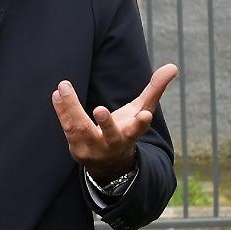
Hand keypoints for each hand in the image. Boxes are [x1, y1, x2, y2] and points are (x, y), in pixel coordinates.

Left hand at [51, 63, 178, 182]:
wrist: (109, 164)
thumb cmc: (127, 130)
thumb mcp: (141, 112)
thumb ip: (154, 90)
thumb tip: (173, 66)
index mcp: (131, 134)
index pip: (138, 130)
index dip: (141, 124)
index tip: (145, 116)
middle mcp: (113, 143)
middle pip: (110, 134)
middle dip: (107, 123)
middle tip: (100, 109)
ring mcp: (94, 147)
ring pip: (82, 129)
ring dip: (72, 108)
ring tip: (63, 88)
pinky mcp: (77, 148)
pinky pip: (67, 128)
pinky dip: (62, 110)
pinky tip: (57, 94)